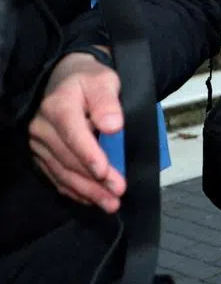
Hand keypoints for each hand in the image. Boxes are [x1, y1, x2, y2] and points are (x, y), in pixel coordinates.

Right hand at [28, 52, 125, 211]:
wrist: (64, 79)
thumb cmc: (88, 80)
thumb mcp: (103, 80)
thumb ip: (107, 101)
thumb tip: (113, 125)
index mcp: (59, 106)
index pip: (73, 134)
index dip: (89, 155)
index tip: (105, 171)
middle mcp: (43, 127)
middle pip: (68, 159)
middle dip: (94, 180)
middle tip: (117, 193)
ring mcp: (39, 143)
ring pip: (62, 172)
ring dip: (86, 191)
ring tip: (109, 203)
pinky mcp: (40, 154)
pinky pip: (56, 176)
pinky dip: (74, 190)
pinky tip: (90, 199)